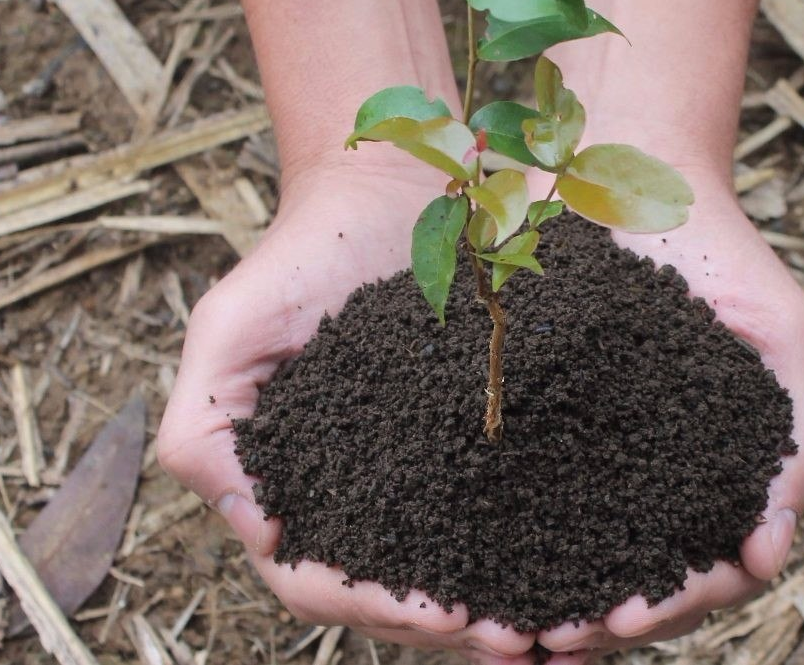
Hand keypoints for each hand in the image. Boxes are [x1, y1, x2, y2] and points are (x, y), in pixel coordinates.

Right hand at [157, 148, 537, 662]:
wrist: (389, 185)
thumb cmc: (300, 255)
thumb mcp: (229, 331)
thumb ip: (205, 430)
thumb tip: (261, 532)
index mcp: (303, 488)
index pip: (325, 583)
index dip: (377, 609)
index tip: (443, 613)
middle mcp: (372, 491)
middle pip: (406, 592)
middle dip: (460, 628)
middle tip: (524, 642)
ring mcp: (438, 465)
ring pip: (471, 562)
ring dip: (513, 602)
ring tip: (567, 626)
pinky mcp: (499, 428)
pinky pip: (525, 496)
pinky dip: (552, 536)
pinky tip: (598, 553)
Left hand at [532, 158, 803, 657]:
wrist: (631, 166)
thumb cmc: (719, 249)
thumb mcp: (783, 334)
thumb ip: (796, 435)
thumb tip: (770, 549)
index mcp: (710, 468)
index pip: (702, 567)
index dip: (673, 603)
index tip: (628, 616)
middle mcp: (644, 468)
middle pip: (625, 573)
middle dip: (595, 617)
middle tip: (553, 640)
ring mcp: (580, 444)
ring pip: (561, 545)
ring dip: (537, 592)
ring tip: (503, 628)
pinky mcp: (519, 409)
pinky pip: (502, 480)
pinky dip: (490, 526)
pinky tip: (460, 554)